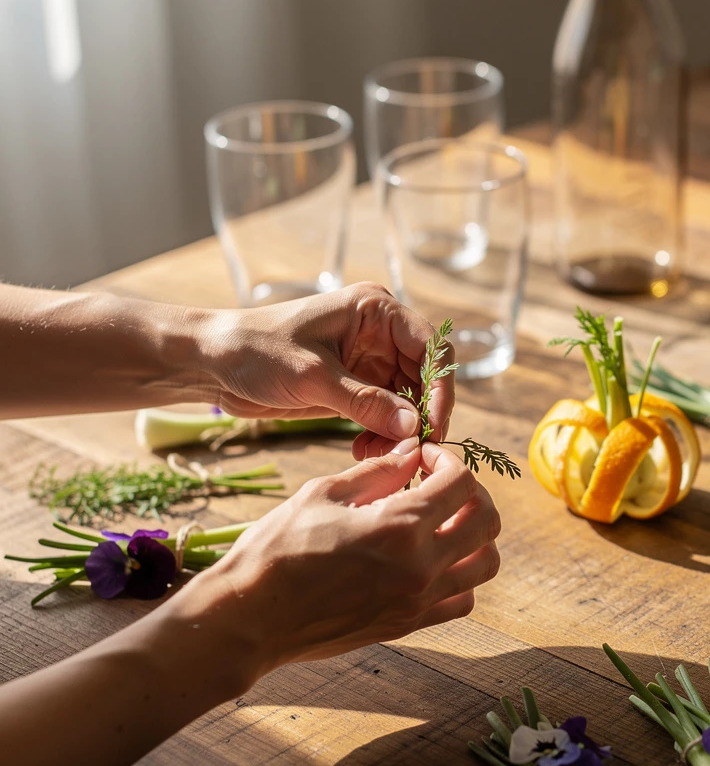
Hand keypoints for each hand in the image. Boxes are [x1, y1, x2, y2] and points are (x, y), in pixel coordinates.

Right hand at [194, 442, 499, 675]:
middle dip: (470, 492)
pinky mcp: (409, 625)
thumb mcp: (323, 493)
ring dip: (473, 534)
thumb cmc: (275, 550)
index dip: (447, 459)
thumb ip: (378, 472)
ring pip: (485, 563)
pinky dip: (460, 574)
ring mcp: (419, 601)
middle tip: (438, 484)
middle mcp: (420, 566)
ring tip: (440, 521)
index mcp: (399, 527)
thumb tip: (413, 452)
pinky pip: (463, 599)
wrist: (250, 618)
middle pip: (487, 520)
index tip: (424, 459)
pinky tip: (430, 558)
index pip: (462, 482)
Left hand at [201, 283, 454, 447]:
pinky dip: (382, 435)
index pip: (431, 347)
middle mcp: (378, 333)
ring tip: (378, 454)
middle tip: (409, 450)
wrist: (212, 362)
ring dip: (399, 431)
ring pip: (407, 400)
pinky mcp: (354, 386)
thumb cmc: (256, 351)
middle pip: (424, 377)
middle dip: (419, 415)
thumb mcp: (313, 377)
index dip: (440, 387)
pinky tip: (364, 450)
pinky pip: (384, 414)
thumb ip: (366, 402)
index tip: (433, 426)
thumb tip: (413, 427)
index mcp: (374, 311)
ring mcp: (368, 360)